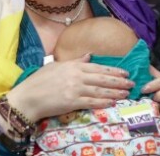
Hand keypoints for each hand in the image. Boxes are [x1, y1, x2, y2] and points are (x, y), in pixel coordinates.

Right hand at [6, 55, 132, 119]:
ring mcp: (75, 89)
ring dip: (115, 92)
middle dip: (119, 81)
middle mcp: (77, 76)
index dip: (113, 70)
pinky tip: (112, 102)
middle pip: (102, 78)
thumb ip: (75, 61)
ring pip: (100, 90)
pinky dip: (103, 102)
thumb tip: (88, 56)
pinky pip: (91, 102)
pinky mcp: (72, 102)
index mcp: (73, 66)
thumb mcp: (57, 66)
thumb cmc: (39, 80)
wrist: (28, 97)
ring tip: (126, 93)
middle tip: (131, 83)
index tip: (124, 72)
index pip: (98, 67)